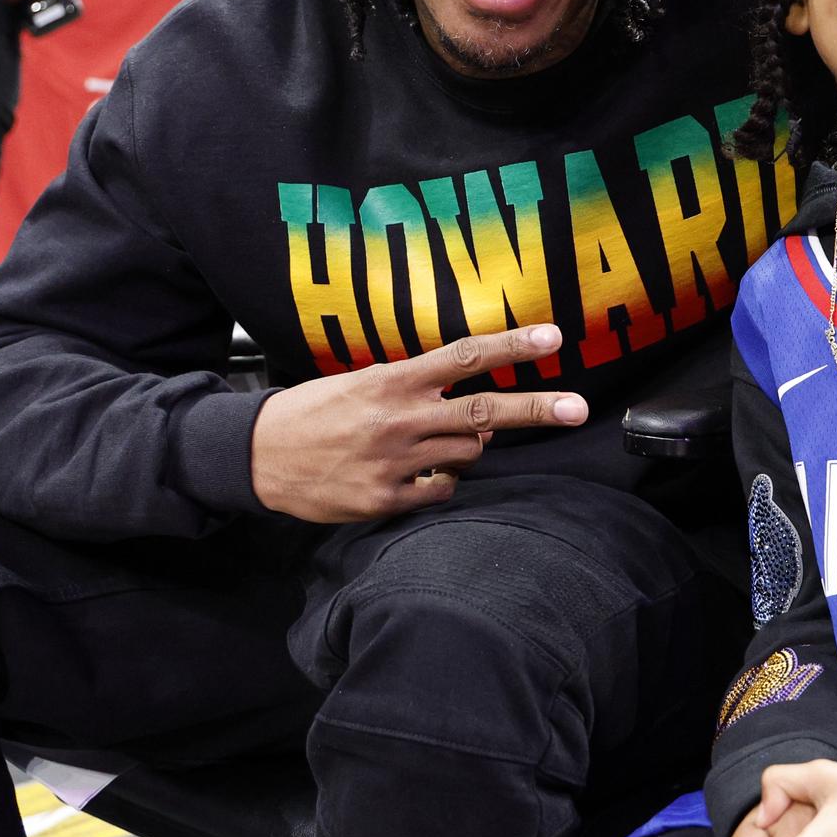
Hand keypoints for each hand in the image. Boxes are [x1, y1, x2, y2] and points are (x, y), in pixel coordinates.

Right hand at [247, 323, 586, 521]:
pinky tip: (413, 474)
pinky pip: (442, 490)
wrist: (259, 455)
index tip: (552, 337)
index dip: (511, 346)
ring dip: (468, 447)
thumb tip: (480, 414)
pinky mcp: (386, 498)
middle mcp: (400, 418)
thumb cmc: (316, 413)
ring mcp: (396, 461)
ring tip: (431, 442)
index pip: (464, 356)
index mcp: (394, 381)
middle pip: (486, 410)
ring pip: (469, 454)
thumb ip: (420, 392)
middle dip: (537, 408)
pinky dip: (440, 482)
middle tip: (578, 408)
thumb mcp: (363, 383)